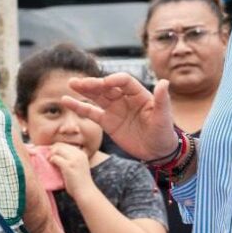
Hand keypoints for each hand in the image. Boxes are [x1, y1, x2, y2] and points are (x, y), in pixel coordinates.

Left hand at [47, 143, 94, 199]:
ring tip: (49, 160)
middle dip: (52, 149)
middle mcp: (79, 154)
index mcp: (82, 154)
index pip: (66, 145)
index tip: (52, 153)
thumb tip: (58, 155)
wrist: (86, 192)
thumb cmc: (80, 183)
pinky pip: (55, 158)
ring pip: (57, 149)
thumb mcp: (79, 167)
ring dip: (51, 154)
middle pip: (61, 145)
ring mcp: (74, 160)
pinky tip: (51, 164)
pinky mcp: (68, 166)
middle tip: (48, 156)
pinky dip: (51, 160)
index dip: (57, 148)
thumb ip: (72, 160)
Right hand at [61, 73, 176, 161]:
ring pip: (97, 96)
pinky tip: (66, 100)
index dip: (114, 80)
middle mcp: (125, 98)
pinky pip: (91, 112)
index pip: (124, 81)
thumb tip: (165, 82)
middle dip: (94, 83)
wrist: (158, 152)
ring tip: (71, 84)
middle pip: (107, 86)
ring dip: (84, 90)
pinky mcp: (107, 121)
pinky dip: (79, 106)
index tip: (105, 83)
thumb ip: (162, 99)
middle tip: (80, 82)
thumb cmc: (164, 133)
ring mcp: (115, 109)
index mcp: (139, 94)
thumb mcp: (164, 117)